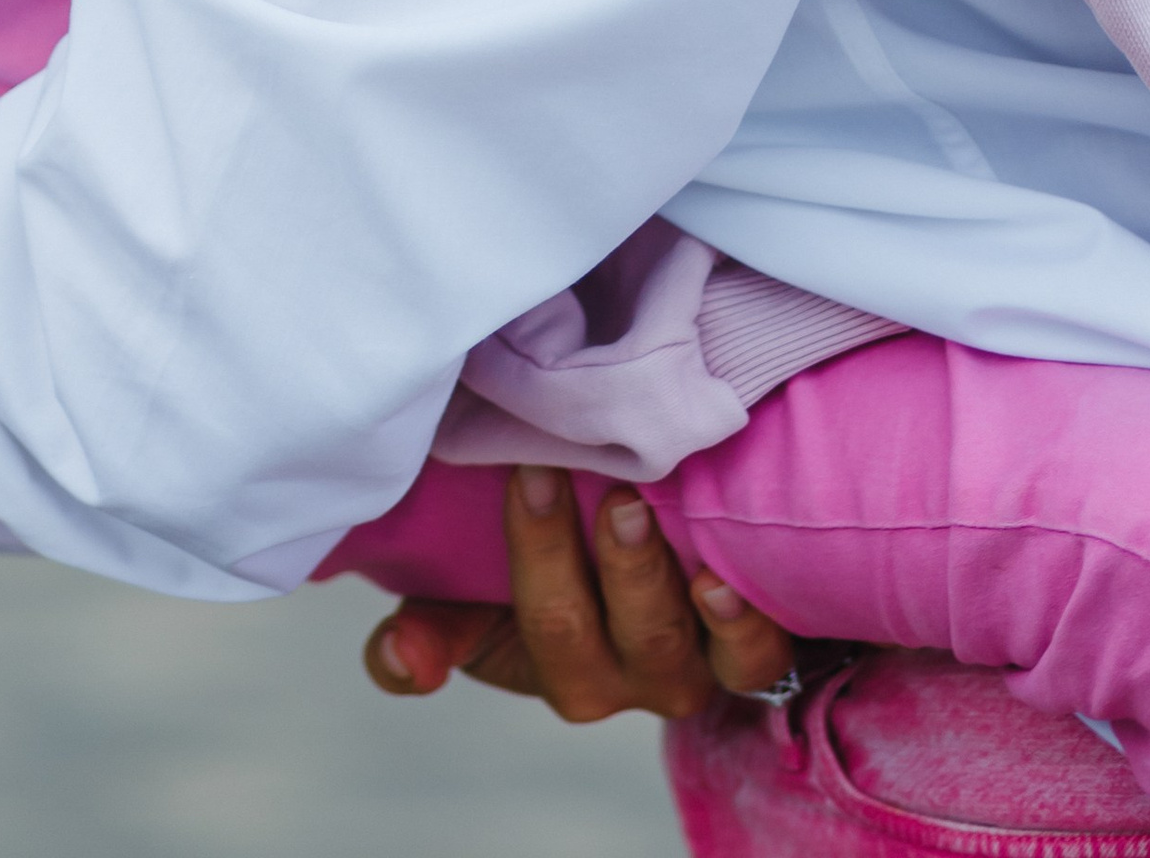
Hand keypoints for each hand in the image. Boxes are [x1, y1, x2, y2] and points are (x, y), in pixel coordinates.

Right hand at [360, 467, 795, 724]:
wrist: (678, 556)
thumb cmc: (571, 573)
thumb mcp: (491, 599)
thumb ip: (436, 624)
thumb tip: (397, 661)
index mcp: (554, 664)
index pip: (515, 635)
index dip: (507, 573)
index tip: (511, 481)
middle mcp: (621, 677)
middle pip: (579, 639)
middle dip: (554, 557)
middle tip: (549, 471)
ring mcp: (688, 666)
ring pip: (663, 647)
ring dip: (641, 580)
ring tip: (627, 507)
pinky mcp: (748, 650)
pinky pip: (752, 659)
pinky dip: (737, 626)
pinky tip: (720, 581)